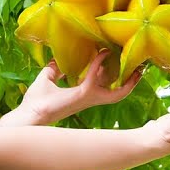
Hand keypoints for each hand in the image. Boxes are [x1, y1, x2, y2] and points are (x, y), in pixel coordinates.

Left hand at [21, 49, 142, 122]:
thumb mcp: (47, 79)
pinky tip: (101, 54)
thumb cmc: (36, 102)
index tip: (120, 64)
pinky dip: (98, 66)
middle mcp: (89, 99)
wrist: (30, 115)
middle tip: (139, 69)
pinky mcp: (82, 95)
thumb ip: (55, 68)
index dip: (115, 79)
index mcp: (83, 96)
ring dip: (124, 78)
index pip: (105, 88)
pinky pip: (94, 79)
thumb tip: (57, 59)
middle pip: (116, 94)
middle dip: (130, 83)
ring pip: (115, 92)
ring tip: (133, 64)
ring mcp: (87, 98)